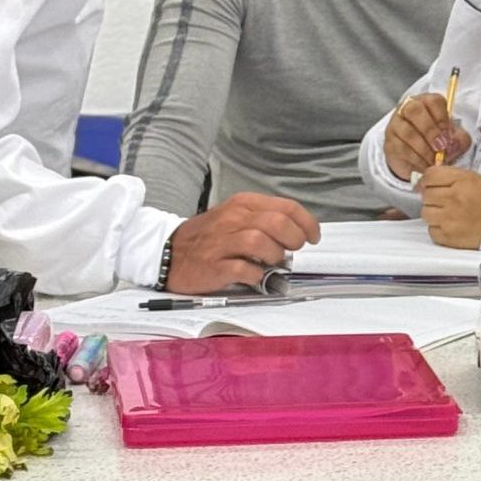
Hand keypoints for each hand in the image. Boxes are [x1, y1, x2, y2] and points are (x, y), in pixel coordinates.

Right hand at [163, 193, 320, 292]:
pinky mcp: (214, 266)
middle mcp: (233, 219)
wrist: (168, 252)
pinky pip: (244, 270)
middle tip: (293, 250)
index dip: (306, 223)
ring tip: (273, 262)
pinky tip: (256, 276)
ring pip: (261, 243)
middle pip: (277, 223)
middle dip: (294, 239)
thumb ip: (264, 220)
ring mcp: (222, 242)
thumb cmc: (209, 236)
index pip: (286, 206)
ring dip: (276, 256)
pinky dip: (257, 275)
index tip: (313, 237)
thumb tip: (298, 233)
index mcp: (243, 204)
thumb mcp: (236, 216)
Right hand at [384, 93, 471, 180]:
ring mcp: (396, 125)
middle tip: (441, 147)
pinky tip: (425, 166)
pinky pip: (401, 149)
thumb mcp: (453, 138)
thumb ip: (459, 139)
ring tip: (435, 161)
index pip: (433, 101)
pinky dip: (416, 160)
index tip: (449, 136)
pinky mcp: (390, 142)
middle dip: (430, 131)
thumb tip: (454, 144)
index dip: (442, 118)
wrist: (418, 158)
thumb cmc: (438, 141)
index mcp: (427, 102)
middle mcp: (408, 109)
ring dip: (424, 149)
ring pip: (407, 131)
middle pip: (414, 110)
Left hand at [417, 166, 480, 248]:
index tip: (428, 185)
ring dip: (434, 213)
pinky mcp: (449, 237)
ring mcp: (449, 219)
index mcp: (461, 181)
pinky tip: (451, 225)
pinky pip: (431, 231)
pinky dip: (438, 229)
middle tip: (444, 200)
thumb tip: (424, 181)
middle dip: (432, 197)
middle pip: (425, 195)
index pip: (429, 176)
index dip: (427, 180)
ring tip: (448, 214)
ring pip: (425, 213)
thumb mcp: (473, 178)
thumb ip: (449, 176)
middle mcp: (453, 199)